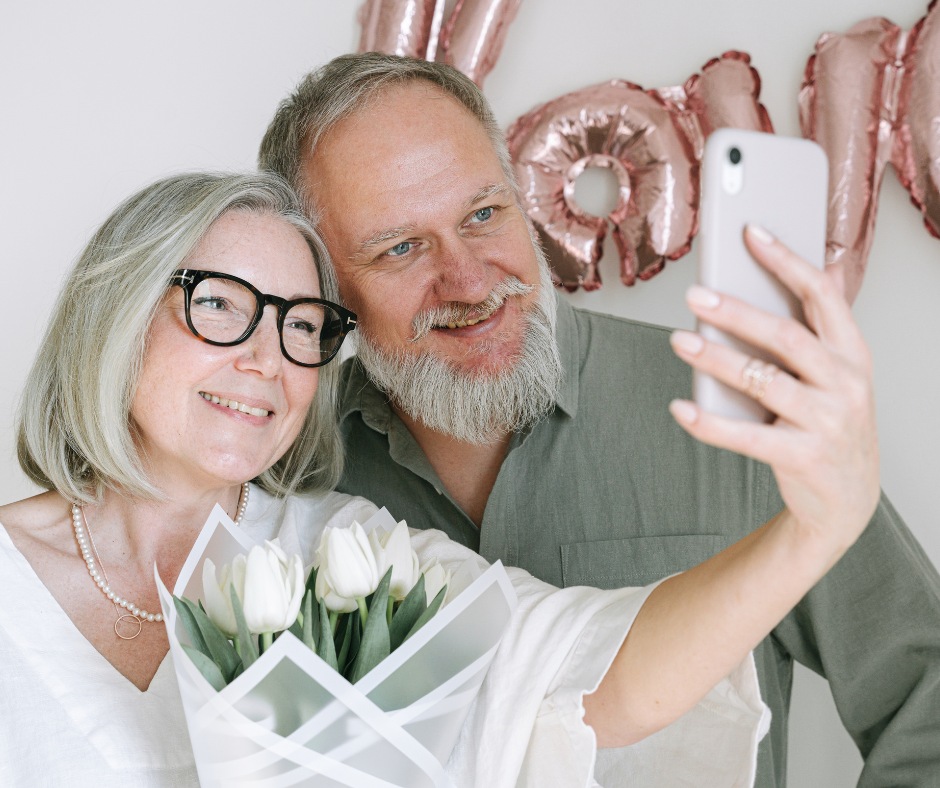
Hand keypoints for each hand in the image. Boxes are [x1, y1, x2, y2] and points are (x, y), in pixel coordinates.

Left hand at [668, 224, 879, 553]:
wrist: (848, 498)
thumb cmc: (830, 424)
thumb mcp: (836, 375)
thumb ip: (814, 333)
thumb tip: (794, 276)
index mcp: (854, 353)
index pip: (822, 295)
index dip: (785, 260)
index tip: (750, 232)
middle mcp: (846, 383)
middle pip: (786, 335)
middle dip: (738, 311)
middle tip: (697, 294)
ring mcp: (827, 421)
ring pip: (763, 381)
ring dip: (717, 358)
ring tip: (680, 340)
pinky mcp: (802, 457)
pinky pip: (746, 436)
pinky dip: (708, 423)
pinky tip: (680, 407)